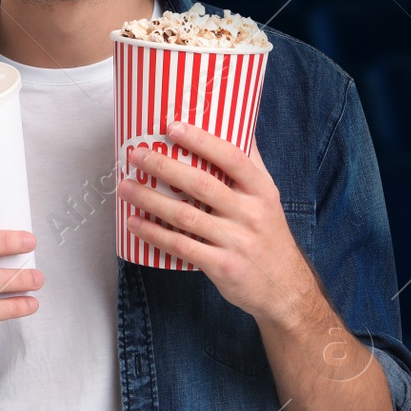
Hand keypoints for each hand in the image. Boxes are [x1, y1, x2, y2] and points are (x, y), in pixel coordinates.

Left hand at [116, 121, 313, 321]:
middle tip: (136, 155)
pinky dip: (155, 234)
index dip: (202, 140)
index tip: (172, 127)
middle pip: (201, 185)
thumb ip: (250, 164)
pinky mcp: (222, 266)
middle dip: (164, 167)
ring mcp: (236, 241)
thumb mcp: (267, 198)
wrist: (285, 288)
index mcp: (261, 190)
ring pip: (186, 216)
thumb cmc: (267, 234)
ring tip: (125, 187)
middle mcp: (251, 213)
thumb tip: (236, 123)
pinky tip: (135, 223)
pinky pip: (182, 246)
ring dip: (151, 200)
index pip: (232, 158)